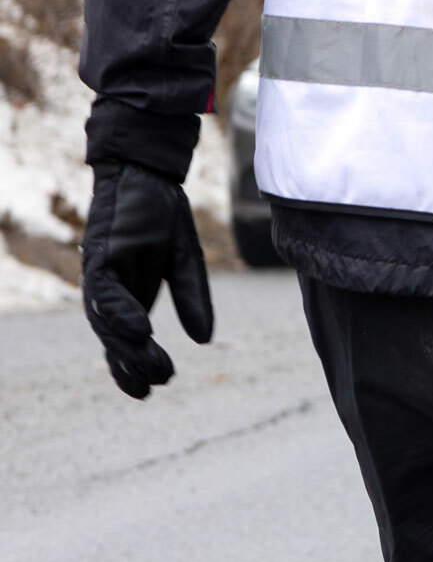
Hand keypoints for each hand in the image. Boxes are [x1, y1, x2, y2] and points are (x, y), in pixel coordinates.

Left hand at [81, 162, 213, 397]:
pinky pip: (103, 292)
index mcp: (130, 293)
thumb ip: (192, 298)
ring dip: (125, 345)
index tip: (151, 388)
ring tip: (149, 365)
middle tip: (156, 381)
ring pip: (104, 321)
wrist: (148, 173)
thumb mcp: (186, 261)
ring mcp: (101, 273)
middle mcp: (110, 289)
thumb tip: (204, 340)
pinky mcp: (99, 255)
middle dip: (132, 362)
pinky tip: (141, 330)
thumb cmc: (162, 215)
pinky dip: (120, 313)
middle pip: (114, 337)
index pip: (125, 339)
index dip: (133, 365)